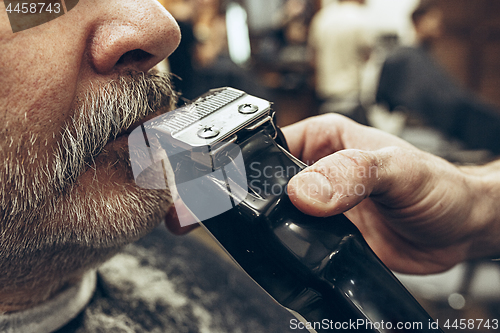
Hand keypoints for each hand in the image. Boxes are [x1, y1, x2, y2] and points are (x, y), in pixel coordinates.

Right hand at [283, 114, 497, 274]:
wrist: (460, 229)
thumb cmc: (439, 186)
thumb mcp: (396, 169)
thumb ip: (351, 174)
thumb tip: (304, 190)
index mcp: (326, 137)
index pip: (275, 144)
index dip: (266, 166)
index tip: (272, 189)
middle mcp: (318, 168)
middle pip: (272, 183)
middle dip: (272, 201)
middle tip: (296, 213)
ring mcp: (321, 203)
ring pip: (281, 215)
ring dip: (284, 227)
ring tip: (308, 232)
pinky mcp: (326, 234)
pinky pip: (298, 241)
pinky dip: (297, 248)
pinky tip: (308, 252)